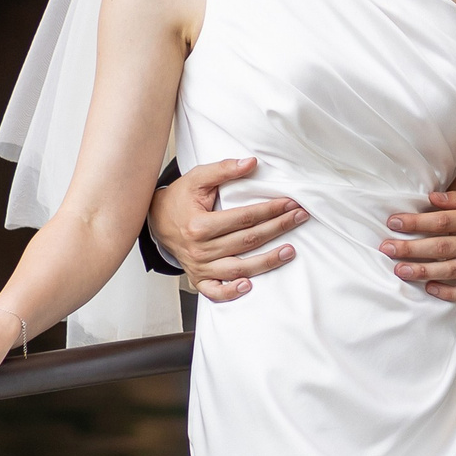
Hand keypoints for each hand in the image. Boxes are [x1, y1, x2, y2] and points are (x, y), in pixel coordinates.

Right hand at [153, 156, 305, 302]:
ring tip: (290, 251)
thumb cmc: (180, 198)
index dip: (269, 210)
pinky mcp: (198, 278)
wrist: (156, 220)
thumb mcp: (198, 178)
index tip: (289, 203)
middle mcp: (200, 249)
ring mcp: (199, 267)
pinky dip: (231, 292)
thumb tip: (251, 162)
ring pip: (239, 268)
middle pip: (247, 241)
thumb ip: (224, 169)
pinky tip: (250, 286)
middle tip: (299, 218)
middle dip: (277, 228)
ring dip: (267, 262)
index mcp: (199, 225)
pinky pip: (215, 292)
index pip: (244, 218)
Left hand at [382, 188, 455, 301]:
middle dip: (411, 248)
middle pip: (441, 246)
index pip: (443, 220)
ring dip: (423, 271)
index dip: (416, 221)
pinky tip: (430, 289)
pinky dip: (450, 293)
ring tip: (399, 270)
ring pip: (452, 271)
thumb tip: (432, 199)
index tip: (394, 221)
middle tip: (386, 248)